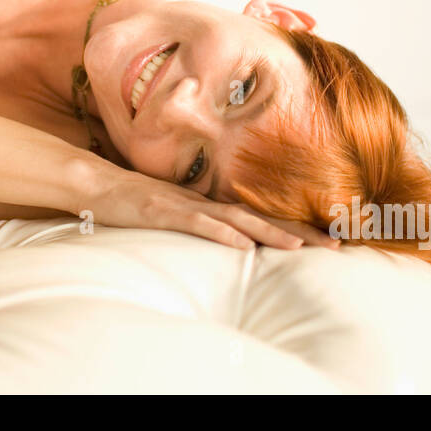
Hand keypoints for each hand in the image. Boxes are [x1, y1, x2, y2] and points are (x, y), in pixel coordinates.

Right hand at [75, 160, 338, 250]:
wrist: (94, 183)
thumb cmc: (132, 201)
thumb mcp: (171, 214)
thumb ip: (198, 223)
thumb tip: (229, 240)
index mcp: (207, 205)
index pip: (257, 218)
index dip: (293, 228)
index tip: (327, 240)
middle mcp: (202, 203)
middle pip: (257, 219)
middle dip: (298, 233)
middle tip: (336, 246)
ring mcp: (183, 206)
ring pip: (234, 220)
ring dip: (269, 233)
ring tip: (301, 246)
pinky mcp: (162, 212)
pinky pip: (196, 224)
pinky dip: (222, 234)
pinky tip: (243, 244)